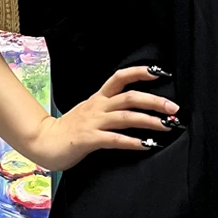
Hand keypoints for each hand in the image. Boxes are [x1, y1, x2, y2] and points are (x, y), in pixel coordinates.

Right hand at [28, 64, 179, 171]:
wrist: (43, 141)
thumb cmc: (70, 130)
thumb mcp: (90, 113)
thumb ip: (109, 110)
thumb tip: (135, 110)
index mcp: (98, 98)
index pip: (120, 77)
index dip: (140, 72)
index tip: (160, 73)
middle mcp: (97, 107)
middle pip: (130, 97)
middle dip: (154, 101)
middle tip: (174, 108)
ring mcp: (93, 122)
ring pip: (126, 117)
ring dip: (149, 120)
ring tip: (167, 126)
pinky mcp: (89, 139)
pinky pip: (115, 139)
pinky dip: (133, 142)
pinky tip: (147, 145)